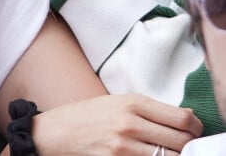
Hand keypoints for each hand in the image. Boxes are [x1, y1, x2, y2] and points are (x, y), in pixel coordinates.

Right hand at [30, 94, 201, 155]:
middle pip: (180, 140)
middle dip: (190, 145)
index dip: (196, 127)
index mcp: (132, 102)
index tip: (196, 130)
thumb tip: (181, 119)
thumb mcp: (116, 102)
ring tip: (170, 153)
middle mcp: (130, 123)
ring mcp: (124, 147)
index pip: (181, 117)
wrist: (55, 133)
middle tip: (188, 146)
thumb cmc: (87, 116)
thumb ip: (146, 109)